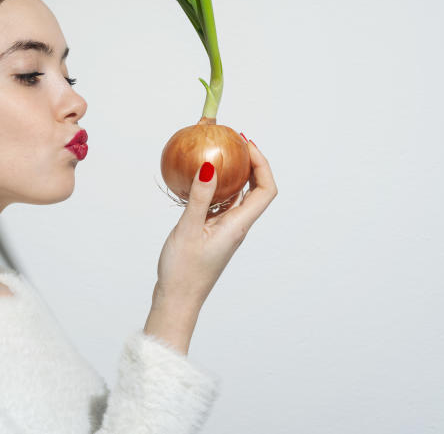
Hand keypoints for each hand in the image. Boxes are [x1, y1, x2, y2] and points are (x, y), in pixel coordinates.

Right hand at [152, 138, 276, 309]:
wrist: (177, 300)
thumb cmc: (184, 271)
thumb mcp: (188, 229)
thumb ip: (199, 197)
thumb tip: (209, 166)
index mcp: (239, 226)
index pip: (265, 190)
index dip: (262, 164)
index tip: (246, 145)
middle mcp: (238, 226)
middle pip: (257, 190)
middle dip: (251, 164)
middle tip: (235, 142)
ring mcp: (226, 230)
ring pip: (239, 197)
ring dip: (235, 174)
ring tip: (220, 153)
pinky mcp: (213, 233)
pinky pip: (221, 205)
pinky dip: (216, 188)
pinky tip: (199, 180)